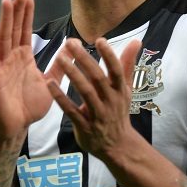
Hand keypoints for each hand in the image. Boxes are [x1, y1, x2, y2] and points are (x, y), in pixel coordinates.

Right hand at [0, 0, 53, 144]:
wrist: (18, 127)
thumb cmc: (30, 107)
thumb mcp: (50, 83)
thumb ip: (59, 66)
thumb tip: (71, 49)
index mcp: (24, 59)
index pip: (25, 31)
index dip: (26, 14)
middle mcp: (12, 59)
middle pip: (13, 30)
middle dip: (17, 11)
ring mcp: (2, 66)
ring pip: (3, 38)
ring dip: (4, 19)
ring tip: (6, 1)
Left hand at [46, 37, 141, 159]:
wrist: (118, 146)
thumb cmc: (118, 111)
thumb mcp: (126, 89)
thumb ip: (127, 64)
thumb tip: (136, 41)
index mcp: (120, 91)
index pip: (116, 71)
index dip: (109, 55)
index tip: (100, 40)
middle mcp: (110, 102)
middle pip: (98, 78)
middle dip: (84, 59)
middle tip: (70, 42)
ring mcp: (98, 115)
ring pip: (85, 92)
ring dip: (72, 74)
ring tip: (59, 58)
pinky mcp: (85, 127)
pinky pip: (71, 111)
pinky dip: (60, 98)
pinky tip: (50, 84)